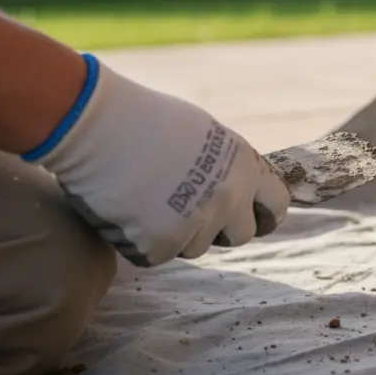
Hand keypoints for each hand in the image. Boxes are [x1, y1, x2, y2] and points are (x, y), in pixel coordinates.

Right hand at [23, 55, 290, 267]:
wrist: (99, 127)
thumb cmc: (145, 120)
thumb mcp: (206, 135)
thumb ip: (227, 166)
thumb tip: (238, 188)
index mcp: (245, 166)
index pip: (277, 205)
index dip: (263, 214)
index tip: (254, 220)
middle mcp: (229, 198)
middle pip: (239, 235)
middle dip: (218, 230)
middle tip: (189, 213)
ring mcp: (197, 224)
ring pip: (194, 246)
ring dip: (175, 233)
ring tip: (147, 200)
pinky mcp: (161, 245)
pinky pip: (155, 255)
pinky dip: (140, 241)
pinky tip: (126, 211)